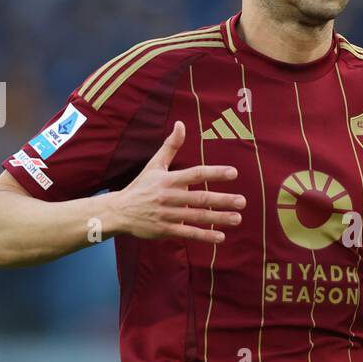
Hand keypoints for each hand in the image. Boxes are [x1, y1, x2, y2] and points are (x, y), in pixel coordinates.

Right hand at [110, 121, 244, 242]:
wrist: (119, 211)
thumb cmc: (141, 186)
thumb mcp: (154, 165)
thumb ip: (171, 146)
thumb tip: (181, 124)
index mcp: (169, 179)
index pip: (196, 174)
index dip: (215, 173)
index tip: (233, 172)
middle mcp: (170, 197)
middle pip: (200, 198)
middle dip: (223, 200)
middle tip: (243, 201)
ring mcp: (168, 214)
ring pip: (197, 217)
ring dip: (219, 218)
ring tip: (238, 218)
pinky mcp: (166, 230)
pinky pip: (188, 233)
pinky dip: (204, 236)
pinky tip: (221, 237)